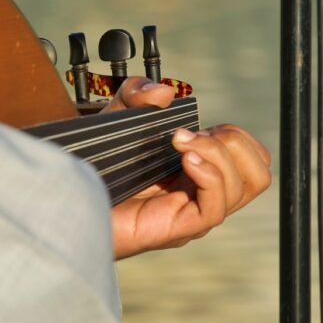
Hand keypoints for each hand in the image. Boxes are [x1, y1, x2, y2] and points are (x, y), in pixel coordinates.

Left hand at [106, 77, 271, 259]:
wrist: (64, 201)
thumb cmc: (92, 169)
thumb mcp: (115, 118)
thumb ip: (136, 93)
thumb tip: (163, 93)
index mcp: (198, 176)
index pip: (251, 160)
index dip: (235, 136)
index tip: (194, 126)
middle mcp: (201, 198)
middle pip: (259, 173)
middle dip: (234, 141)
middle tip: (189, 135)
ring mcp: (192, 216)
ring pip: (243, 187)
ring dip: (216, 152)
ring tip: (178, 142)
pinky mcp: (178, 229)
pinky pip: (216, 207)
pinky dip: (209, 175)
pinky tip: (183, 159)